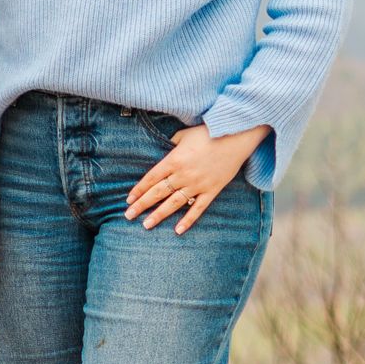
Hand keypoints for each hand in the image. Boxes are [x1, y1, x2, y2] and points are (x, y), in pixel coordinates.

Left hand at [125, 122, 270, 234]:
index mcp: (174, 160)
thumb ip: (171, 144)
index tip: (128, 200)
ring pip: (174, 203)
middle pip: (158, 192)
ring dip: (159, 215)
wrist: (235, 137)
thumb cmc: (208, 132)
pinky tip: (178, 231)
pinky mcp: (212, 191)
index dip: (139, 189)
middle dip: (142, 205)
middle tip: (129, 216)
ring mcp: (197, 184)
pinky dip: (188, 220)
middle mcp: (183, 175)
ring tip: (146, 225)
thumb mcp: (183, 135)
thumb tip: (164, 149)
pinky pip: (198, 209)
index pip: (151, 178)